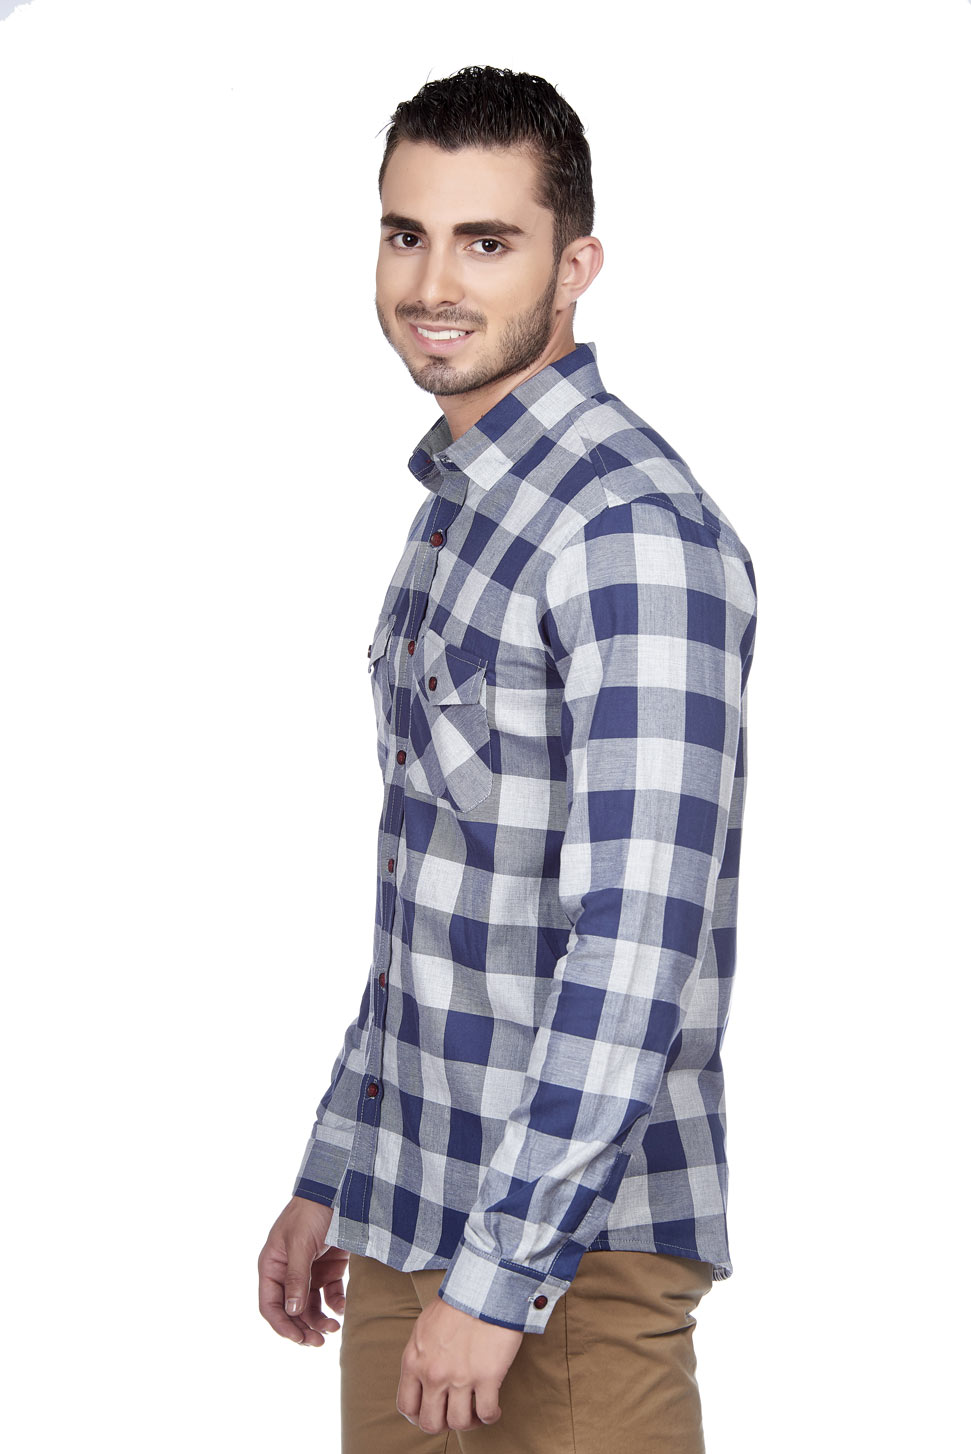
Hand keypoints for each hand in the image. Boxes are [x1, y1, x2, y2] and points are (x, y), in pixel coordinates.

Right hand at [258, 1196, 348, 1345]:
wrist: (340, 1188)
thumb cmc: (312, 1211)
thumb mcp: (300, 1243)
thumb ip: (296, 1277)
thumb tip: (292, 1311)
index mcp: (272, 1264)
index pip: (270, 1304)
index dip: (282, 1325)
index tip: (298, 1339)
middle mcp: (288, 1270)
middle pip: (291, 1310)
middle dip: (303, 1328)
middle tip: (319, 1342)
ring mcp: (309, 1269)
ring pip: (310, 1306)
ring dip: (319, 1320)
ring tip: (334, 1329)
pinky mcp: (329, 1267)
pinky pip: (329, 1293)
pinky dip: (335, 1304)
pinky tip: (342, 1308)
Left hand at [396, 1293, 523, 1432]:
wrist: (483, 1287)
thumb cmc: (456, 1302)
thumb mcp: (424, 1327)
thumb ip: (420, 1355)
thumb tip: (423, 1374)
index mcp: (414, 1361)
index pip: (407, 1406)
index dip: (419, 1416)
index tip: (432, 1413)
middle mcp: (434, 1374)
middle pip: (430, 1422)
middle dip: (443, 1423)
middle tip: (455, 1414)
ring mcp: (460, 1378)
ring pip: (459, 1423)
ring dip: (468, 1422)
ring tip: (476, 1413)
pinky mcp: (487, 1377)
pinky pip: (486, 1413)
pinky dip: (490, 1417)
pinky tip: (493, 1409)